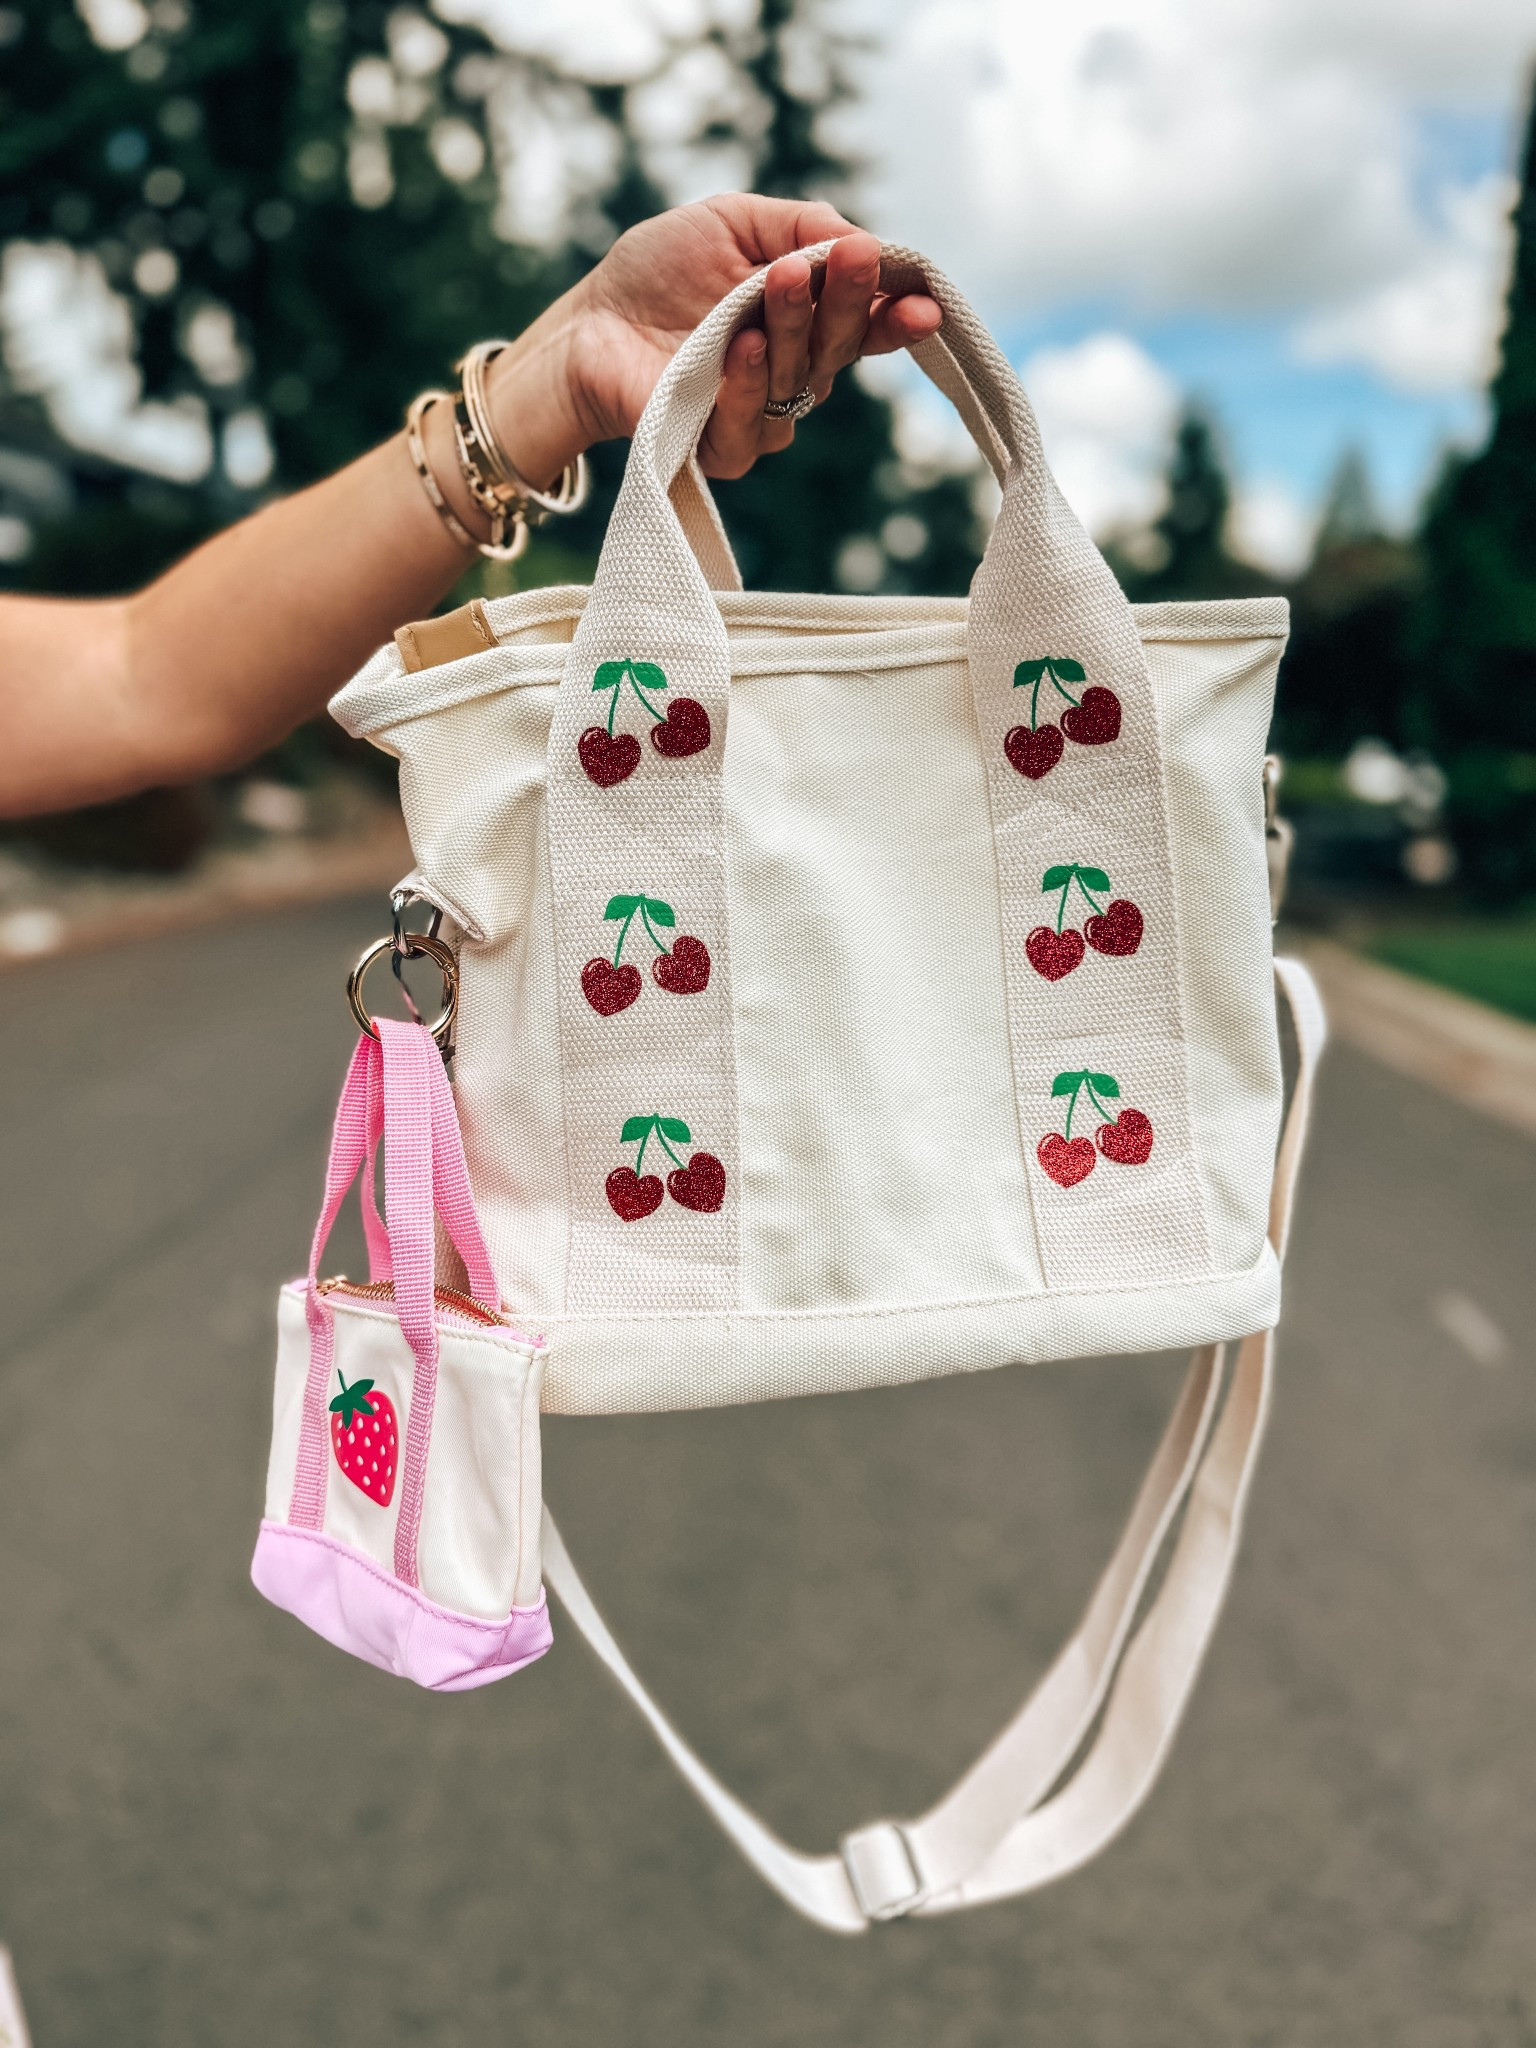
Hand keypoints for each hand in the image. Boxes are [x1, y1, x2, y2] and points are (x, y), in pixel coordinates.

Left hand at [489, 195, 942, 484]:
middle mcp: (793, 370)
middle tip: (848, 260)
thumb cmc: (655, 271)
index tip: (925, 303)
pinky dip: (751, 384)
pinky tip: (742, 347)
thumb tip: (863, 238)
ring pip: (803, 385)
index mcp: (805, 318)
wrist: (587, 323)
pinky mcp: (721, 449)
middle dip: (850, 302)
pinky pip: (755, 428)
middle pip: (842, 350)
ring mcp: (760, 413)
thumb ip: (799, 224)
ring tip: (777, 282)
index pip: (866, 324)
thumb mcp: (731, 220)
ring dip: (797, 329)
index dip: (898, 316)